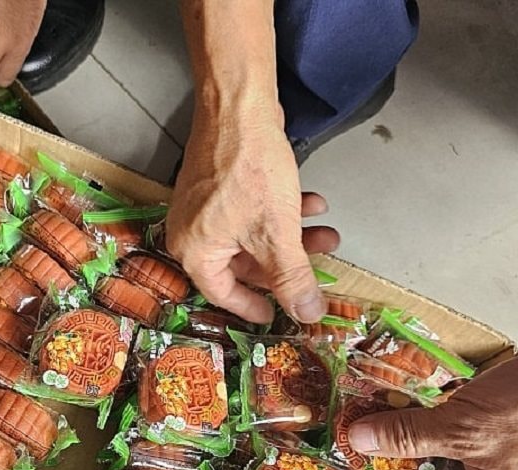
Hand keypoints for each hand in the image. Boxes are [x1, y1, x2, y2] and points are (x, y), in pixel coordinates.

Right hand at [166, 107, 337, 323]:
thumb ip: (293, 279)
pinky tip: (310, 201)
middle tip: (320, 263)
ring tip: (326, 231)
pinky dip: (279, 212)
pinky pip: (249, 213)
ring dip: (292, 237)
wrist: (238, 108)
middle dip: (288, 263)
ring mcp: (203, 208)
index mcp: (194, 252)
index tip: (279, 313)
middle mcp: (191, 233)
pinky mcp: (216, 186)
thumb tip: (307, 314)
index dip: (255, 306)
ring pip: (252, 237)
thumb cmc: (247, 169)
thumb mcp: (276, 234)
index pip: (224, 295)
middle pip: (244, 265)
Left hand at [348, 325, 517, 469]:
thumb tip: (360, 440)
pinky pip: (450, 416)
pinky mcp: (496, 412)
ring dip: (404, 429)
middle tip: (354, 448)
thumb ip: (409, 435)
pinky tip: (396, 390)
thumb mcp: (466, 430)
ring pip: (438, 446)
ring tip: (366, 415)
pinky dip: (424, 405)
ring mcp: (497, 446)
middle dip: (392, 465)